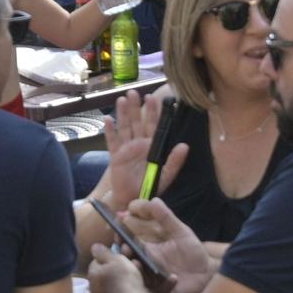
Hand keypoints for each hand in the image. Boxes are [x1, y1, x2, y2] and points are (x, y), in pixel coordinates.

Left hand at [86, 243, 143, 292]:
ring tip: (134, 278)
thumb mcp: (116, 260)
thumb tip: (94, 247)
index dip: (108, 258)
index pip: (96, 261)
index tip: (119, 258)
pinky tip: (132, 292)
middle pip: (104, 275)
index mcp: (92, 274)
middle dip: (115, 270)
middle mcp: (93, 289)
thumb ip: (104, 253)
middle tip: (130, 267)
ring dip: (120, 282)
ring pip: (110, 287)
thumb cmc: (124, 280)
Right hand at [99, 87, 188, 213]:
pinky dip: (109, 131)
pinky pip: (112, 141)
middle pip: (137, 122)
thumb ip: (174, 161)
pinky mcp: (115, 156)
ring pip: (124, 127)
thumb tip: (185, 145)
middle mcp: (139, 143)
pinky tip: (107, 119)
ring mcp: (126, 148)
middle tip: (134, 92)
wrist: (133, 201)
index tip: (153, 97)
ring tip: (122, 99)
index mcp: (152, 146)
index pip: (153, 125)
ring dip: (122, 113)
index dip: (153, 111)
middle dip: (135, 107)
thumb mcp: (166, 176)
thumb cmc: (150, 187)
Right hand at [121, 198, 215, 292]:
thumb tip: (153, 200)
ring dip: (135, 267)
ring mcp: (154, 276)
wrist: (207, 273)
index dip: (120, 228)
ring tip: (136, 261)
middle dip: (122, 247)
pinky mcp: (165, 291)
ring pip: (138, 273)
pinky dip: (165, 284)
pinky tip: (172, 277)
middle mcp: (146, 261)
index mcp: (147, 246)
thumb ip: (166, 217)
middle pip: (127, 254)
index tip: (119, 219)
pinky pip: (161, 290)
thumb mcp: (180, 231)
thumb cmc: (192, 252)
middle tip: (123, 244)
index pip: (127, 236)